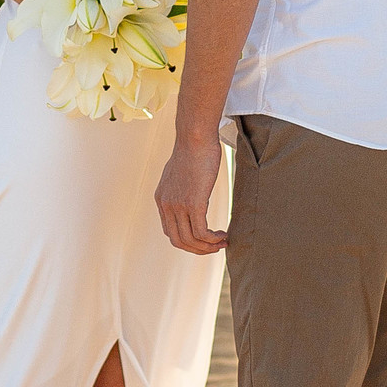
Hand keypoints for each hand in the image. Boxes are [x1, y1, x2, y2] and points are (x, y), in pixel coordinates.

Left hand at [155, 136, 226, 256]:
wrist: (195, 137)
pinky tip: (224, 235)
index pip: (170, 231)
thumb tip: (191, 192)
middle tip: (215, 247)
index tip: (205, 239)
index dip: (188, 240)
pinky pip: (201, 233)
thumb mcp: (180, 173)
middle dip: (197, 249)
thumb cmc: (194, 150)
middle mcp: (166, 205)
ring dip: (208, 246)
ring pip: (190, 240)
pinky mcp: (193, 203)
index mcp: (162, 199)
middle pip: (178, 241)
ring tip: (223, 241)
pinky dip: (213, 239)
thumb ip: (181, 187)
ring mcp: (178, 205)